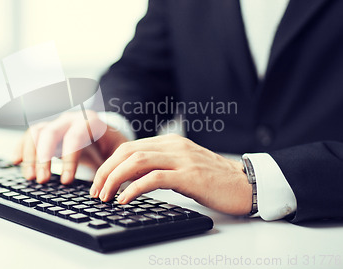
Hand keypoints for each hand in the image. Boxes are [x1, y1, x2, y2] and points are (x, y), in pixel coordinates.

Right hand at [14, 110, 127, 183]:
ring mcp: (57, 123)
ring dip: (31, 155)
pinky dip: (21, 147)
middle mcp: (71, 119)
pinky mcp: (47, 131)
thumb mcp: (119, 151)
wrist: (105, 135)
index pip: (76, 136)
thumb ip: (116, 162)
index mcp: (90, 122)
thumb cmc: (112, 146)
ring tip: (31, 177)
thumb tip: (112, 182)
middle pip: (51, 132)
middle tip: (42, 180)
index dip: (69, 159)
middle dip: (44, 158)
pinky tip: (15, 161)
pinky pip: (30, 135)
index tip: (66, 181)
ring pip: (37, 133)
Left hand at [89, 134, 251, 214]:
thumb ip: (160, 166)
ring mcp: (182, 159)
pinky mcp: (189, 176)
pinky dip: (134, 188)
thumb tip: (131, 179)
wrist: (246, 185)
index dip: (109, 164)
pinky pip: (154, 178)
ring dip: (114, 179)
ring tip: (105, 196)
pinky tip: (124, 199)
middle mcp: (174, 146)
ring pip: (137, 161)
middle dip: (106, 171)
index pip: (129, 147)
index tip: (99, 181)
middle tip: (96, 190)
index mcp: (170, 142)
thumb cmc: (215, 180)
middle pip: (128, 151)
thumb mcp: (183, 167)